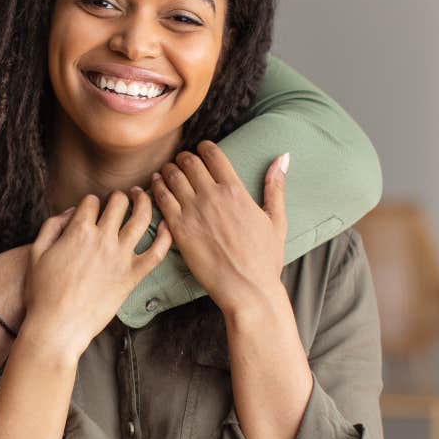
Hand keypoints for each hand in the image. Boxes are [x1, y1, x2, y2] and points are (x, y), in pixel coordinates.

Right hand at [21, 192, 172, 357]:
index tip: (92, 209)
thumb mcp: (36, 253)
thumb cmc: (42, 293)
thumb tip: (71, 212)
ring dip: (144, 202)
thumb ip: (52, 226)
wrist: (58, 327)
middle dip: (118, 196)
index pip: (91, 201)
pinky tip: (167, 226)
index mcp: (78, 231)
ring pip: (141, 218)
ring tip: (142, 197)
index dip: (91, 201)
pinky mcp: (133, 276)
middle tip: (120, 199)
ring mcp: (120, 257)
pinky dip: (165, 236)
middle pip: (119, 202)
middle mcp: (103, 239)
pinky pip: (157, 252)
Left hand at [151, 141, 289, 314]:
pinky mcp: (178, 230)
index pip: (212, 154)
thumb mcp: (276, 220)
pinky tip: (155, 185)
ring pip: (172, 177)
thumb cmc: (265, 258)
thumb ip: (275, 186)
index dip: (204, 148)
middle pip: (189, 162)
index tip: (201, 150)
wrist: (247, 289)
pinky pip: (161, 199)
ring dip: (168, 170)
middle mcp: (212, 197)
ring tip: (167, 171)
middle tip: (183, 161)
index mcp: (235, 191)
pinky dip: (156, 187)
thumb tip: (283, 157)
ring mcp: (193, 212)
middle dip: (184, 157)